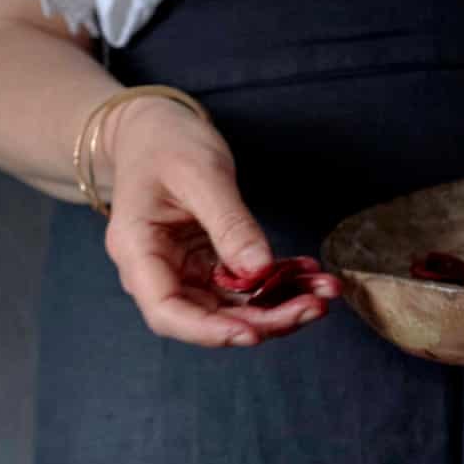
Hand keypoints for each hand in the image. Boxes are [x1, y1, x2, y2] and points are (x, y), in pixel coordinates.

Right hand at [100, 98, 339, 346]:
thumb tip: (260, 269)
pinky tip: (309, 272)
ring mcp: (186, 271)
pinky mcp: (209, 265)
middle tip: (314, 307)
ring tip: (324, 290)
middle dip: (265, 319)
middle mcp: (159, 271)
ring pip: (234, 307)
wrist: (154, 130)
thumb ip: (230, 224)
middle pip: (209, 316)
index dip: (209, 331)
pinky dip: (279, 283)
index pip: (167, 311)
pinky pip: (246, 286)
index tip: (253, 333)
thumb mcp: (202, 175)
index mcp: (138, 251)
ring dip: (281, 304)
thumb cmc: (167, 144)